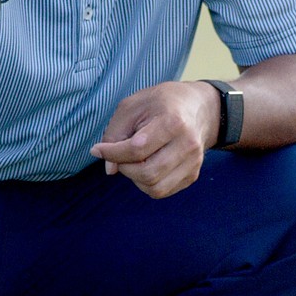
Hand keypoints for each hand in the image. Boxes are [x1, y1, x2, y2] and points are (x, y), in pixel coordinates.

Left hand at [90, 81, 219, 198]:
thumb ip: (114, 135)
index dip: (112, 153)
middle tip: (120, 155)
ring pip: (155, 188)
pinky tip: (147, 164)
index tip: (98, 149)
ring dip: (135, 178)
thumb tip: (110, 170)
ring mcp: (193, 162)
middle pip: (147, 173)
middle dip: (125, 168)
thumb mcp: (131, 107)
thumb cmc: (159, 104)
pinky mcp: (193, 174)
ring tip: (134, 160)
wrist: (197, 108)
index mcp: (172, 122)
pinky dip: (147, 183)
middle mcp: (187, 144)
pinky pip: (163, 191)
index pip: (137, 149)